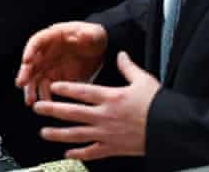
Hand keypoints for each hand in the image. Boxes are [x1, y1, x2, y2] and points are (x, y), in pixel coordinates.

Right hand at [16, 22, 107, 105]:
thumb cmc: (93, 37)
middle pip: (31, 62)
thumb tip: (83, 34)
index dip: (30, 50)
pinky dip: (44, 95)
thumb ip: (88, 35)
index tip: (26, 61)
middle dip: (25, 73)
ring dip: (31, 89)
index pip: (37, 41)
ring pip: (35, 77)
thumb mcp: (94, 34)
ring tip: (30, 101)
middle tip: (21, 84)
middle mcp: (46, 51)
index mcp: (53, 36)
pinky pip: (46, 87)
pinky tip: (46, 105)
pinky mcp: (55, 77)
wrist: (98, 50)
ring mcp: (49, 65)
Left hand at [33, 51, 160, 159]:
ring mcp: (107, 134)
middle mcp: (105, 116)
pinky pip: (93, 152)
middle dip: (52, 110)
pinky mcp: (114, 148)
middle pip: (73, 113)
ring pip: (77, 134)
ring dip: (58, 134)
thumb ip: (128, 67)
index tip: (53, 86)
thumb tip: (121, 55)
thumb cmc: (158, 105)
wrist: (170, 128)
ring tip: (44, 132)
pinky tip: (68, 153)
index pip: (82, 91)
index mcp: (111, 97)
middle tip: (37, 108)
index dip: (65, 88)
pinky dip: (79, 154)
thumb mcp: (143, 80)